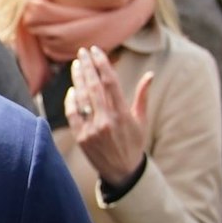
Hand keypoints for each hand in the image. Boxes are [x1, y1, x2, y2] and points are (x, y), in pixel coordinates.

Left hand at [64, 46, 150, 187]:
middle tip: (82, 52)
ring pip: (82, 98)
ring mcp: (92, 129)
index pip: (110, 82)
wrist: (122, 172)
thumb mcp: (141, 121)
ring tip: (77, 65)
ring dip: (78, 79)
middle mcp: (107, 120)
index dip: (101, 64)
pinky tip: (73, 90)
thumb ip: (142, 97)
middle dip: (88, 66)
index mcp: (123, 114)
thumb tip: (150, 74)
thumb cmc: (133, 143)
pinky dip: (71, 101)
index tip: (96, 50)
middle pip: (93, 86)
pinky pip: (73, 114)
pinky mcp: (81, 137)